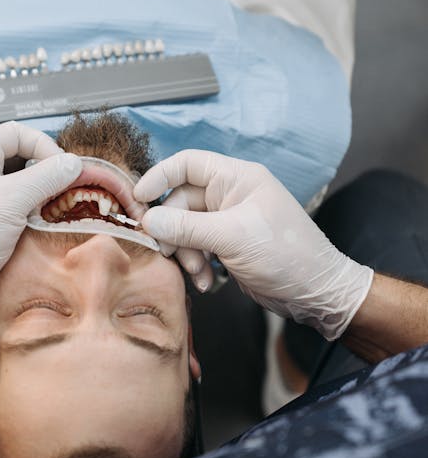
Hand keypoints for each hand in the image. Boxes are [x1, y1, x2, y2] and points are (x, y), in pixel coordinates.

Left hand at [0, 123, 81, 333]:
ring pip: (14, 178)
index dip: (44, 146)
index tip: (63, 169)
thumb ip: (47, 176)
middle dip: (43, 168)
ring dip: (36, 189)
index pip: (16, 132)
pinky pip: (8, 200)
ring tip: (49, 205)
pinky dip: (26, 205)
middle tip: (60, 188)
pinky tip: (36, 220)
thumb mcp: (14, 200)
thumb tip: (74, 163)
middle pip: (16, 154)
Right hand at [133, 151, 373, 340]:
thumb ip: (188, 228)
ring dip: (185, 252)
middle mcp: (232, 194)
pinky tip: (206, 281)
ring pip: (186, 228)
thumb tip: (150, 222)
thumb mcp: (233, 238)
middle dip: (173, 229)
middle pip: (181, 201)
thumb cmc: (288, 255)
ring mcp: (229, 221)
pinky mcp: (228, 245)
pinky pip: (197, 247)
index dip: (160, 177)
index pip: (188, 163)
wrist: (317, 293)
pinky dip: (196, 264)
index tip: (139, 199)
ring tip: (196, 272)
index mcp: (238, 178)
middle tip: (168, 252)